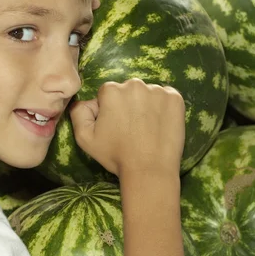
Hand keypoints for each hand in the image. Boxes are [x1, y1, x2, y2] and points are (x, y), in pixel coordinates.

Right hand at [70, 78, 184, 178]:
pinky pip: (167, 96)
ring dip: (147, 105)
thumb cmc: (116, 155)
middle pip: (129, 90)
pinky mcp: (175, 98)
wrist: (149, 170)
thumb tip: (86, 101)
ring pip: (148, 93)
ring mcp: (157, 90)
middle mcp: (135, 85)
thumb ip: (79, 113)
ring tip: (147, 129)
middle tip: (132, 129)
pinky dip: (164, 107)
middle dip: (128, 105)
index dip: (110, 110)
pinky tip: (160, 125)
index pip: (108, 93)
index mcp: (112, 91)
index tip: (116, 127)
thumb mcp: (85, 138)